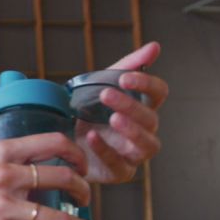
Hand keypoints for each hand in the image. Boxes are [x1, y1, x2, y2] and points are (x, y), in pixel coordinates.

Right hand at [0, 133, 91, 219]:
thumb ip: (2, 167)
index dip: (77, 154)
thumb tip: (30, 179)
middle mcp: (5, 176)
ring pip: (58, 218)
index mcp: (0, 153)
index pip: (53, 142)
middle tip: (83, 200)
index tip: (82, 166)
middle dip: (83, 191)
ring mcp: (0, 206)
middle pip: (64, 178)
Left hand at [77, 42, 168, 183]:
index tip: (124, 77)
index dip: (147, 84)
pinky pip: (120, 165)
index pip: (159, 93)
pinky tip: (92, 137)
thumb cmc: (87, 110)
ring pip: (147, 145)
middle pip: (151, 120)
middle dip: (131, 106)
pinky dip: (106, 150)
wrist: (61, 137)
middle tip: (107, 94)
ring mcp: (133, 154)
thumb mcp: (100, 84)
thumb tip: (155, 46)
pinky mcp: (119, 172)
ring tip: (112, 119)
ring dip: (131, 131)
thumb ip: (127, 65)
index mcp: (142, 107)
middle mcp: (143, 131)